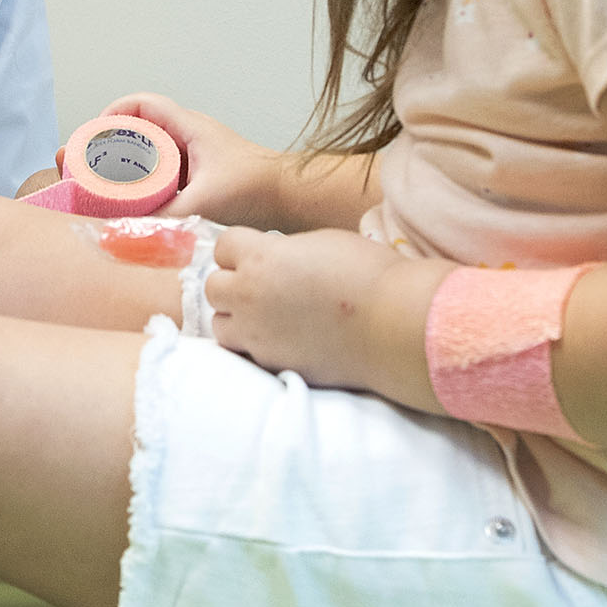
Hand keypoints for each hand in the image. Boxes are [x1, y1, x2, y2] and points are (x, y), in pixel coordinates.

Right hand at [99, 92, 288, 225]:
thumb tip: (129, 230)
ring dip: (127, 163)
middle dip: (111, 143)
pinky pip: (164, 170)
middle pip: (140, 127)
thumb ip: (166, 217)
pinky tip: (134, 201)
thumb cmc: (258, 188)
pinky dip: (145, 180)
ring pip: (151, 150)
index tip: (94, 136)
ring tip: (103, 183)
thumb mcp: (205, 202)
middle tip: (89, 163)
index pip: (142, 105)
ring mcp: (196, 154)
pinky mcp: (201, 174)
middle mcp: (190, 135)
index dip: (113, 114)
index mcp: (189, 127)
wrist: (292, 197)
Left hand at [204, 227, 401, 387]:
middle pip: (213, 286)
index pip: (223, 247)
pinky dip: (256, 344)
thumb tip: (271, 260)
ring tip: (265, 315)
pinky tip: (281, 338)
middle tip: (260, 285)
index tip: (257, 254)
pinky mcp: (272, 364)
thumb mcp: (320, 243)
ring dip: (236, 317)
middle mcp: (249, 295)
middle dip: (232, 282)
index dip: (240, 249)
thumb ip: (283, 251)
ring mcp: (258, 334)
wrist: (393, 325)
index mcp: (261, 258)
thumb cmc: (367, 273)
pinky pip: (246, 352)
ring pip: (220, 324)